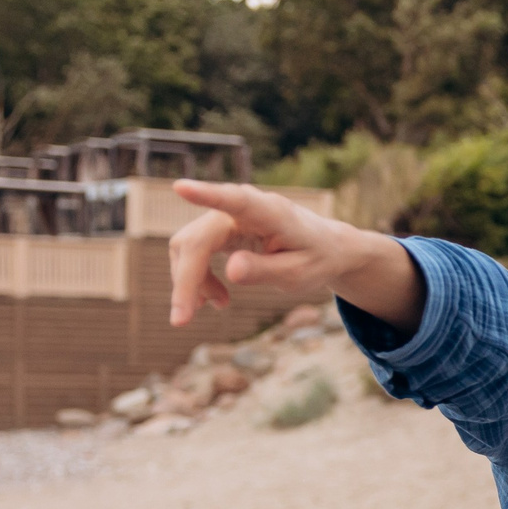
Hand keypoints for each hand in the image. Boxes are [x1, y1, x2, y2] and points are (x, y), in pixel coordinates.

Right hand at [166, 181, 423, 330]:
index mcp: (271, 213)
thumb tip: (232, 270)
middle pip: (197, 240)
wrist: (326, 248)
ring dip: (193, 281)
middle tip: (182, 320)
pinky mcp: (220, 228)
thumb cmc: (316, 259)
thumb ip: (266, 270)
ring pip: (189, 245)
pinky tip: (214, 299)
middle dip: (186, 280)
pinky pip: (194, 250)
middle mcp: (244, 208)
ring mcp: (228, 215)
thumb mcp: (299, 274)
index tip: (181, 188)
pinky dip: (196, 277)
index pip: (236, 201)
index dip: (207, 195)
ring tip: (219, 305)